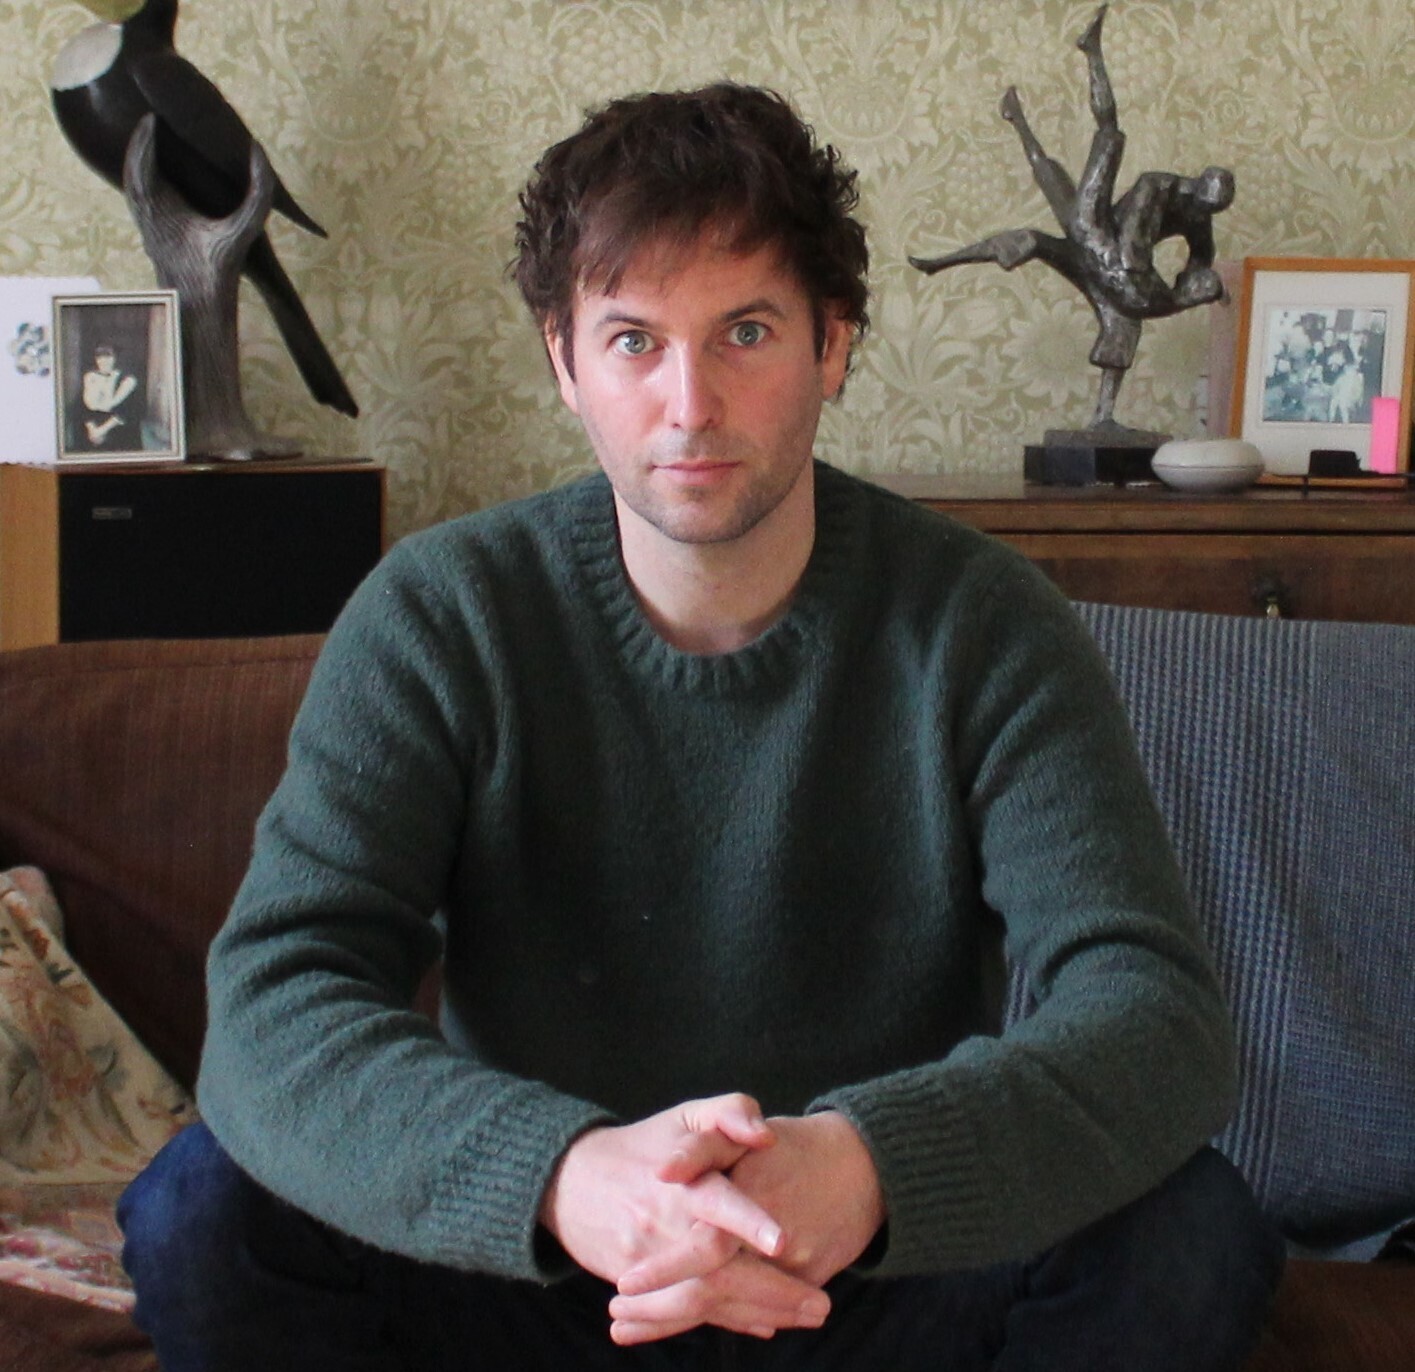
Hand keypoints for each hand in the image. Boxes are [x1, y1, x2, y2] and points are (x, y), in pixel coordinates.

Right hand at [540, 1093, 830, 1344]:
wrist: (572, 1181)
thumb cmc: (644, 1143)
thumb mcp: (686, 1114)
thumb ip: (731, 1111)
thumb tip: (765, 1134)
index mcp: (682, 1182)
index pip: (717, 1202)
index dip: (748, 1221)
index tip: (783, 1241)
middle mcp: (666, 1226)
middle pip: (720, 1271)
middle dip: (773, 1292)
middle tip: (821, 1306)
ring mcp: (651, 1263)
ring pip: (709, 1300)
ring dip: (760, 1312)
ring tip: (807, 1316)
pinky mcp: (642, 1288)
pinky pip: (689, 1310)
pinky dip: (730, 1321)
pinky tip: (765, 1325)